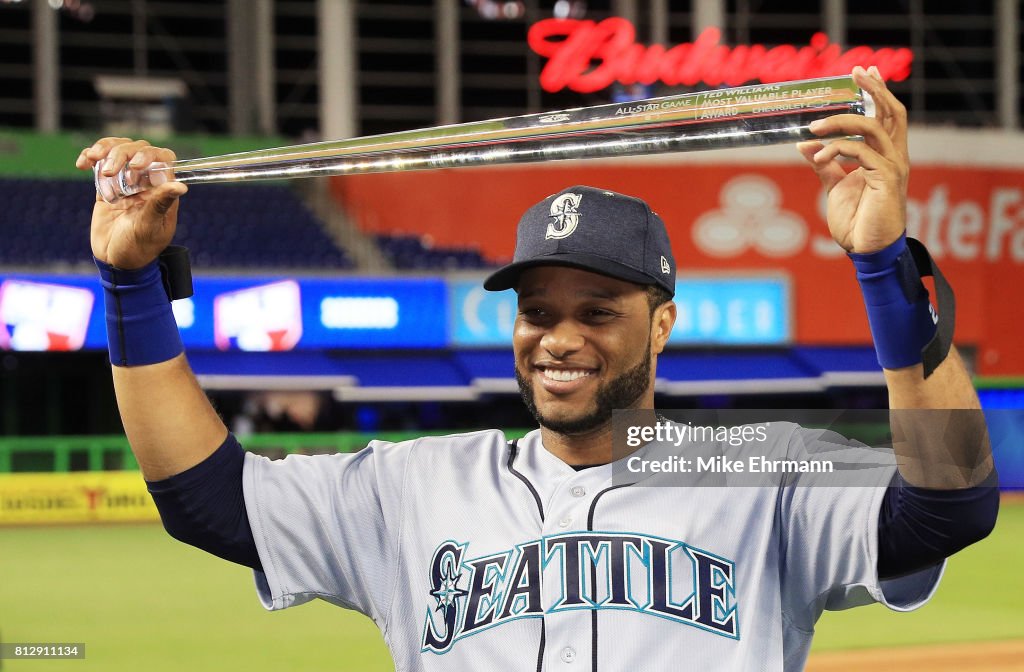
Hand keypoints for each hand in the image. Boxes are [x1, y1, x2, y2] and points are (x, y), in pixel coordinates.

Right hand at [76, 138, 187, 268]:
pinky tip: (82, 163)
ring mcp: (125, 182)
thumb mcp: (150, 227)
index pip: (163, 158)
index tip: (135, 166)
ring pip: (120, 150)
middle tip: (111, 172)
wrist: (115, 262)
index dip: (150, 154)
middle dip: (122, 154)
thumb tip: (182, 186)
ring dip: (106, 149)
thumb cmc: (140, 249)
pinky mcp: (106, 185)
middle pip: (138, 150)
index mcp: (162, 190)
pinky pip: (100, 162)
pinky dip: (90, 156)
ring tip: (92, 160)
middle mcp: (146, 182)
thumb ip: (160, 204)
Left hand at [797, 66, 908, 252]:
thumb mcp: (836, 188)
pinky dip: (836, 148)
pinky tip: (817, 156)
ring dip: (841, 122)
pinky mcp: (887, 178)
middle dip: (875, 88)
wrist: (867, 250)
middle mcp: (895, 157)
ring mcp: (893, 166)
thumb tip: (804, 145)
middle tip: (856, 71)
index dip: (878, 92)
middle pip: (892, 112)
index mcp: (885, 156)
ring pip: (873, 127)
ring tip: (814, 127)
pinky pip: (861, 152)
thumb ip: (825, 165)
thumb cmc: (857, 222)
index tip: (864, 71)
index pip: (887, 116)